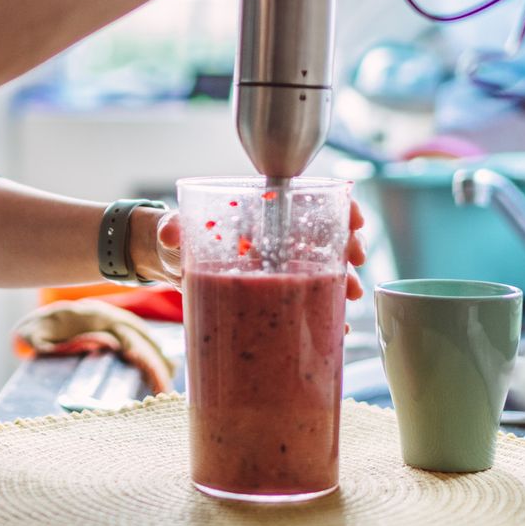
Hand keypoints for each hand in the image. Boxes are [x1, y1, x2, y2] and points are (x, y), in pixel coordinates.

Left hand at [140, 198, 366, 300]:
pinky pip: (307, 300)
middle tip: (355, 260)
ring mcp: (277, 267)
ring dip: (344, 279)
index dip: (338, 204)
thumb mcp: (174, 229)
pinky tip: (339, 326)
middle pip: (325, 234)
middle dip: (349, 244)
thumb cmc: (176, 236)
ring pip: (323, 268)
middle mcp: (275, 238)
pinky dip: (325, 311)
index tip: (353, 216)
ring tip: (352, 295)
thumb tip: (170, 233)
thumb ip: (172, 227)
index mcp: (260, 213)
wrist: (168, 264)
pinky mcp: (272, 295)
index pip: (308, 200)